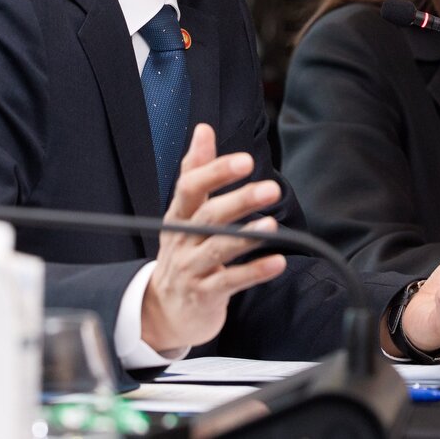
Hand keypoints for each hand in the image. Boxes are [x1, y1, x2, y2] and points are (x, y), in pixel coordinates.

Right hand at [140, 123, 287, 351]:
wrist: (163, 311)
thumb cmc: (182, 252)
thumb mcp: (183, 211)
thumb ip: (196, 170)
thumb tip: (204, 129)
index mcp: (177, 214)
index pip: (190, 187)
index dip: (215, 172)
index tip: (244, 160)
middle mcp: (182, 239)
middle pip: (208, 216)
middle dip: (239, 200)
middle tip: (270, 188)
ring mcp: (192, 268)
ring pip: (218, 249)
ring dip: (246, 235)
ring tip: (272, 224)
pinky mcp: (205, 295)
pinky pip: (230, 282)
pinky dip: (254, 272)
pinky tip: (277, 262)